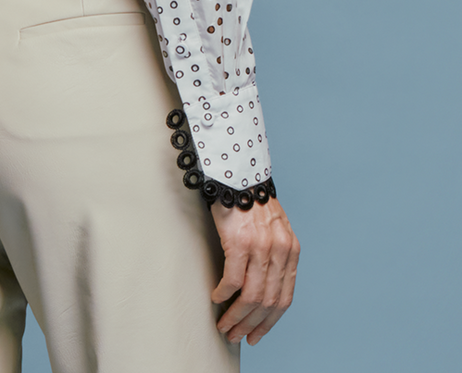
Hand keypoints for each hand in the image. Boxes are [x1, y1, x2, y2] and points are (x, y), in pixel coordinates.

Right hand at [211, 194, 298, 345]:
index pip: (284, 297)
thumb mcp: (274, 229)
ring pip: (251, 296)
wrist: (238, 173)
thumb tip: (264, 286)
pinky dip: (224, 294)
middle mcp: (279, 251)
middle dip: (251, 324)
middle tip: (237, 335)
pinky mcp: (239, 242)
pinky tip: (217, 297)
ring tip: (225, 324)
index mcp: (290, 250)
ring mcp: (261, 247)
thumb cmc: (251, 200)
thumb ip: (275, 255)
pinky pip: (233, 279)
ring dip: (236, 316)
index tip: (257, 334)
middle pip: (268, 301)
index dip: (270, 321)